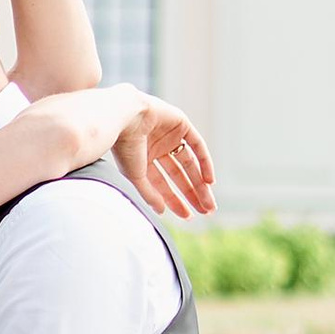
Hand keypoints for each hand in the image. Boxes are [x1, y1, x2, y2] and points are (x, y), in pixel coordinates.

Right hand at [110, 94, 215, 220]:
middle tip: (205, 212)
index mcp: (143, 159)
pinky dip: (205, 163)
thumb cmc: (124, 147)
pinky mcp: (181, 124)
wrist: (125, 117)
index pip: (163, 183)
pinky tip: (210, 181)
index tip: (187, 216)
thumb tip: (161, 210)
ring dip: (200, 183)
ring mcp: (170, 136)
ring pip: (190, 164)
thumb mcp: (136, 176)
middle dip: (192, 194)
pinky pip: (197, 146)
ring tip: (209, 202)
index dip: (175, 200)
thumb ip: (149, 193)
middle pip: (179, 175)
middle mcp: (157, 147)